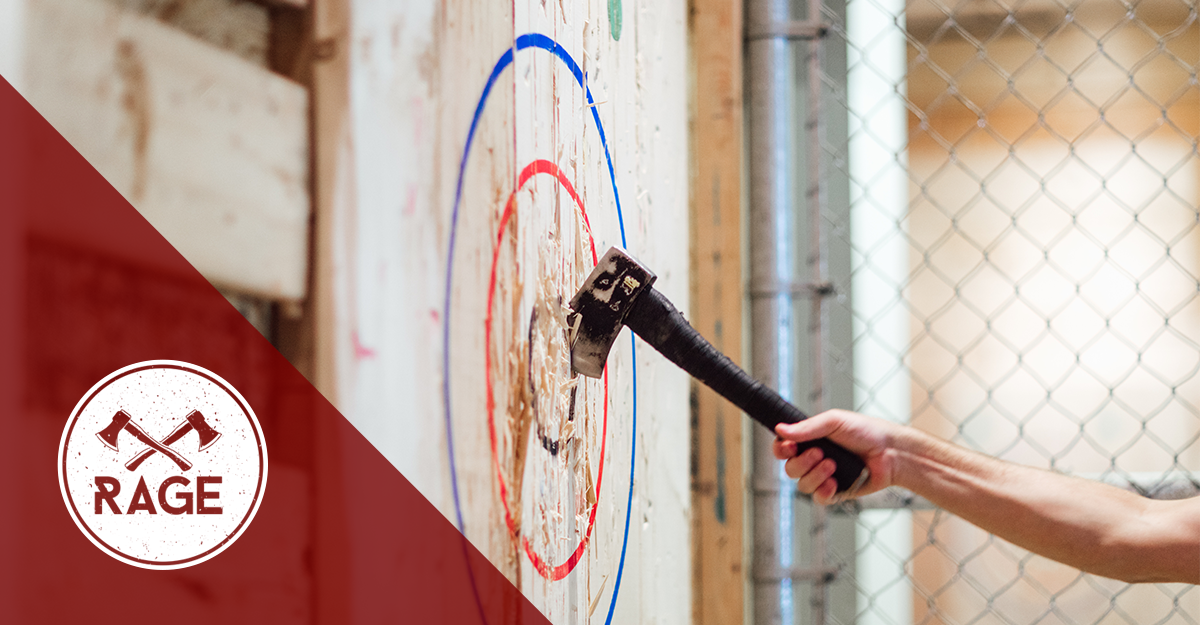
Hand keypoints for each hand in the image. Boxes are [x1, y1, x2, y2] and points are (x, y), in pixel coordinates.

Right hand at [772, 409, 901, 504]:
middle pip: (790, 469)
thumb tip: (781, 429)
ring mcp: (824, 477)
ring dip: (815, 476)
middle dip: (802, 463)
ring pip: (802, 485)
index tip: (788, 447)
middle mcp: (814, 460)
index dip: (781, 450)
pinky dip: (823, 491)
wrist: (891, 452)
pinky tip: (834, 483)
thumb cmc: (866, 432)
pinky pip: (818, 499)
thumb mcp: (834, 422)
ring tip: (833, 466)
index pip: (783, 448)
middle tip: (820, 453)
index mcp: (810, 440)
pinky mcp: (836, 492)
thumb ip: (807, 427)